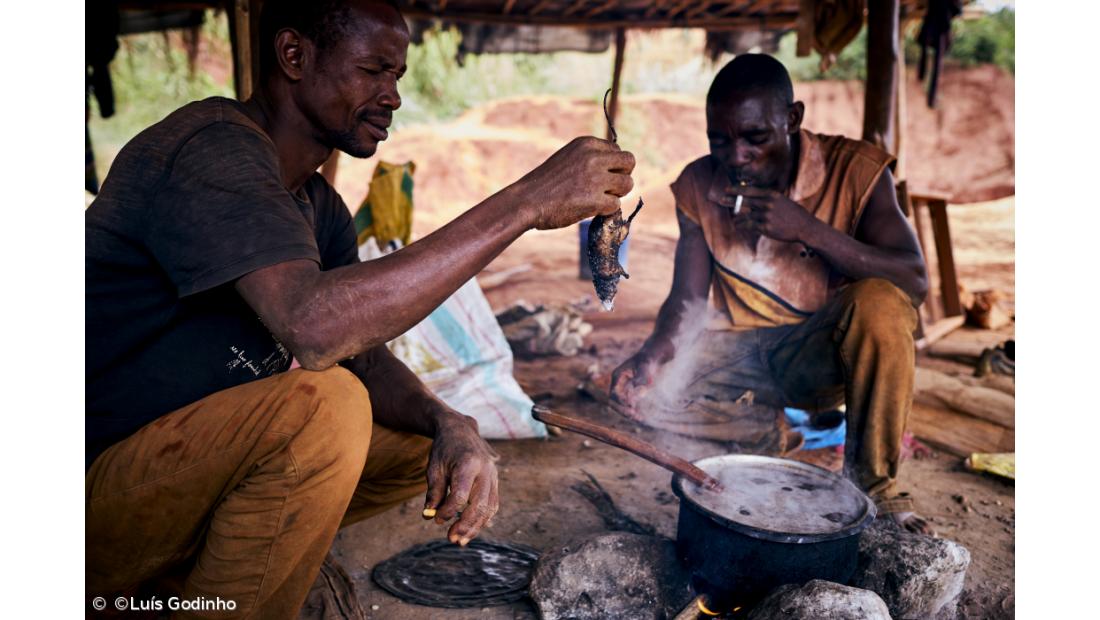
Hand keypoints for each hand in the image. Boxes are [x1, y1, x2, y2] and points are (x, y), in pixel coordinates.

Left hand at [423, 411, 499, 545]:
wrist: (460, 429)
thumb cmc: (444, 449)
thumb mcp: (434, 468)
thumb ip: (434, 492)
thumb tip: (430, 516)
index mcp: (469, 463)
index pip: (460, 495)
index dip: (448, 511)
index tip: (436, 519)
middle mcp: (485, 470)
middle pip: (479, 505)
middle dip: (465, 525)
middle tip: (451, 539)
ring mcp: (493, 475)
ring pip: (489, 508)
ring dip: (475, 527)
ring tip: (460, 540)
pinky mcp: (495, 480)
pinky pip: (492, 504)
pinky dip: (482, 519)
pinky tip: (470, 529)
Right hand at [514, 136, 635, 229]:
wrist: (526, 201)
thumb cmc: (545, 183)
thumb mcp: (568, 158)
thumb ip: (591, 158)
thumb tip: (617, 167)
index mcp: (587, 144)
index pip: (618, 151)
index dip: (613, 166)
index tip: (600, 176)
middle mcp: (593, 157)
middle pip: (630, 162)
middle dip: (623, 175)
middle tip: (609, 188)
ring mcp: (595, 179)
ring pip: (627, 184)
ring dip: (616, 194)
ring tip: (598, 199)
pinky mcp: (595, 200)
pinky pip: (615, 205)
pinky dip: (605, 210)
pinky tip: (589, 209)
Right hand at [609, 352, 657, 419]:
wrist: (652, 358)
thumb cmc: (647, 360)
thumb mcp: (644, 366)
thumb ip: (640, 377)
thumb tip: (636, 388)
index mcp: (617, 376)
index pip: (614, 394)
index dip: (621, 401)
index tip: (632, 405)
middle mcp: (618, 384)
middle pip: (614, 402)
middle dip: (623, 410)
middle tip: (634, 415)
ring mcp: (624, 389)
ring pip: (621, 405)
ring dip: (628, 413)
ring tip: (639, 418)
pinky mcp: (631, 393)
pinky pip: (628, 405)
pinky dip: (633, 411)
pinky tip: (642, 416)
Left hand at [728, 186, 816, 242]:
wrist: (805, 227)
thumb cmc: (794, 214)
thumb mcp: (782, 200)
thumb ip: (768, 198)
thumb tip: (754, 198)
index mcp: (771, 195)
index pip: (750, 191)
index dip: (737, 190)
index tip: (727, 189)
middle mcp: (767, 204)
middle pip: (744, 201)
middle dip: (731, 200)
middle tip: (721, 199)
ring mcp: (766, 216)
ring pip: (745, 216)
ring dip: (737, 217)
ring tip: (734, 219)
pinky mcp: (766, 228)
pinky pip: (750, 226)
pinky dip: (743, 226)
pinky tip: (739, 226)